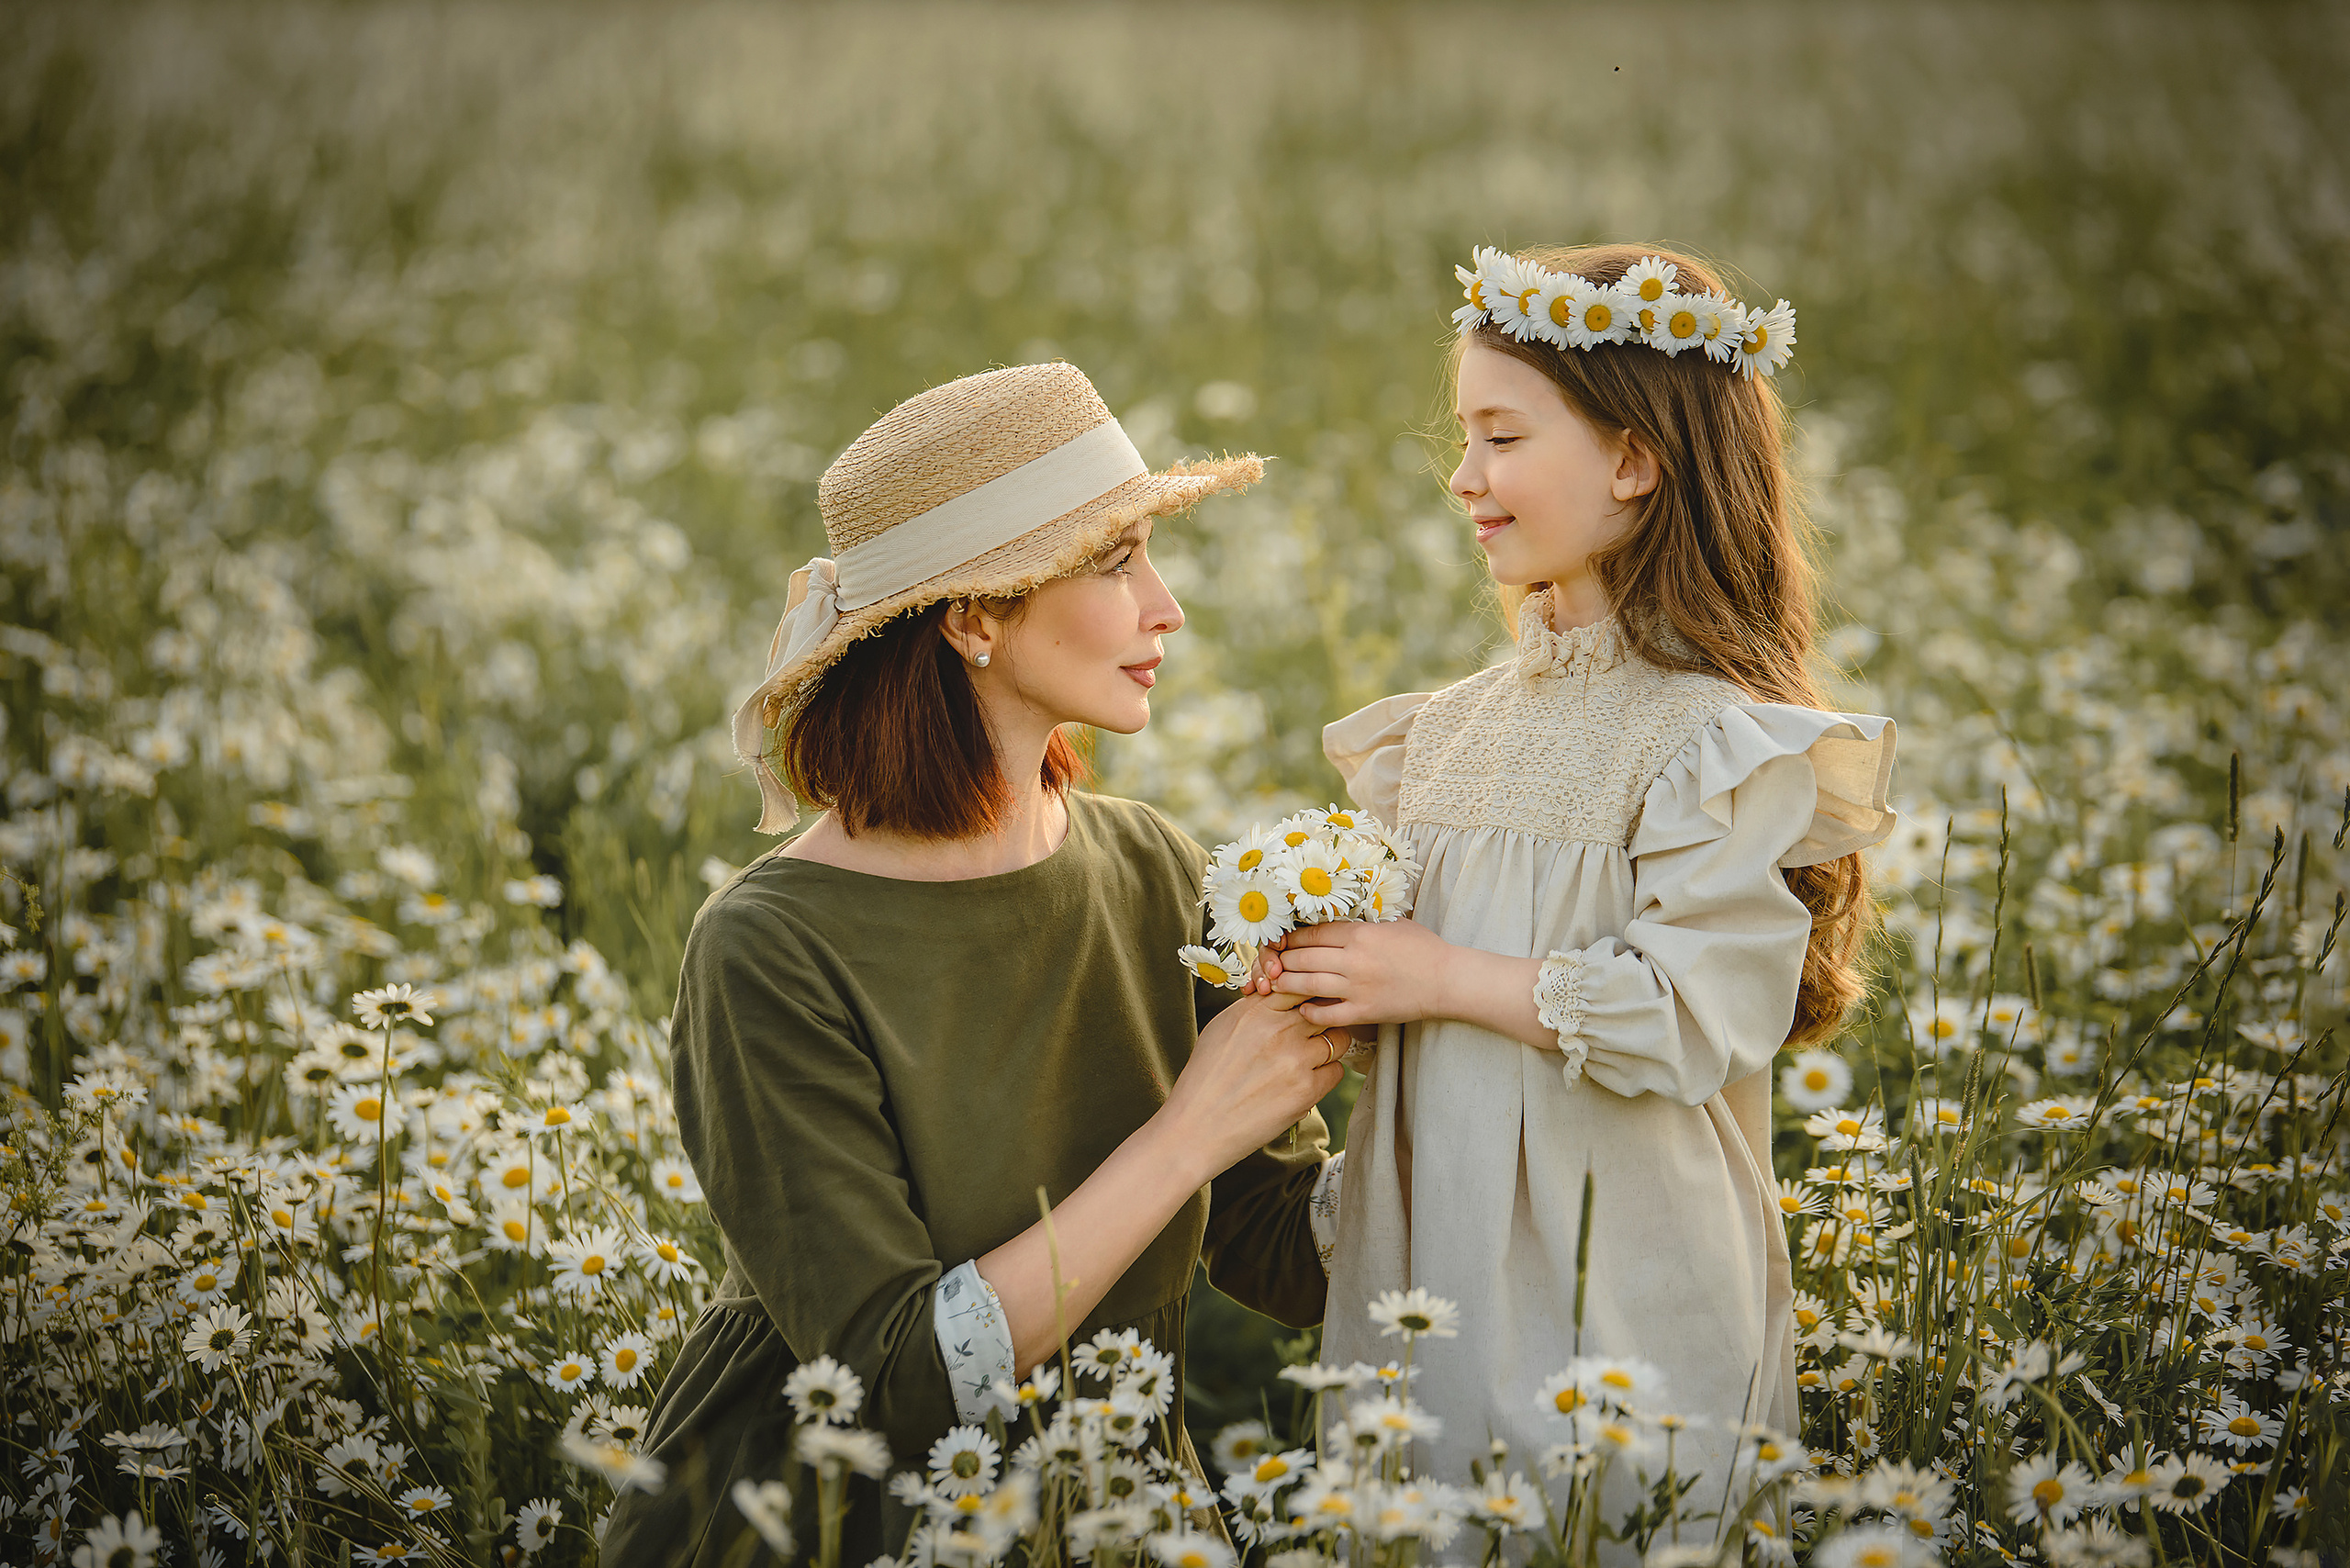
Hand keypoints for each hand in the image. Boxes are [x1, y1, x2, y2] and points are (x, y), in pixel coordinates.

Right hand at [1154, 993, 1344, 1176]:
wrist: (1197, 1126)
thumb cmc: (1205, 1079)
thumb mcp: (1221, 1028)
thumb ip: (1255, 1009)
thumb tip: (1280, 998)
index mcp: (1256, 1010)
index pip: (1300, 985)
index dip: (1309, 995)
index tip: (1307, 1006)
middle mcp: (1278, 1029)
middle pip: (1325, 1008)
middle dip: (1324, 1019)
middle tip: (1315, 1033)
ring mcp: (1295, 1059)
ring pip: (1338, 1039)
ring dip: (1328, 1048)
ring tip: (1308, 1060)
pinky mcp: (1306, 1090)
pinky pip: (1336, 1072)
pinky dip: (1325, 1076)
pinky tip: (1304, 1082)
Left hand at [1263, 919, 1457, 1029]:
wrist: (1447, 979)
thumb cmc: (1423, 948)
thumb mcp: (1391, 924)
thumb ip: (1361, 923)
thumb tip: (1334, 920)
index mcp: (1360, 934)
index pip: (1312, 933)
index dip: (1291, 938)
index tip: (1282, 941)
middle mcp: (1354, 960)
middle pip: (1304, 957)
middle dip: (1283, 960)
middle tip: (1272, 963)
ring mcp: (1358, 987)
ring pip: (1308, 984)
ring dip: (1287, 983)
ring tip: (1275, 983)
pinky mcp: (1365, 1011)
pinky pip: (1328, 1014)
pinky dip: (1310, 1012)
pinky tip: (1302, 1009)